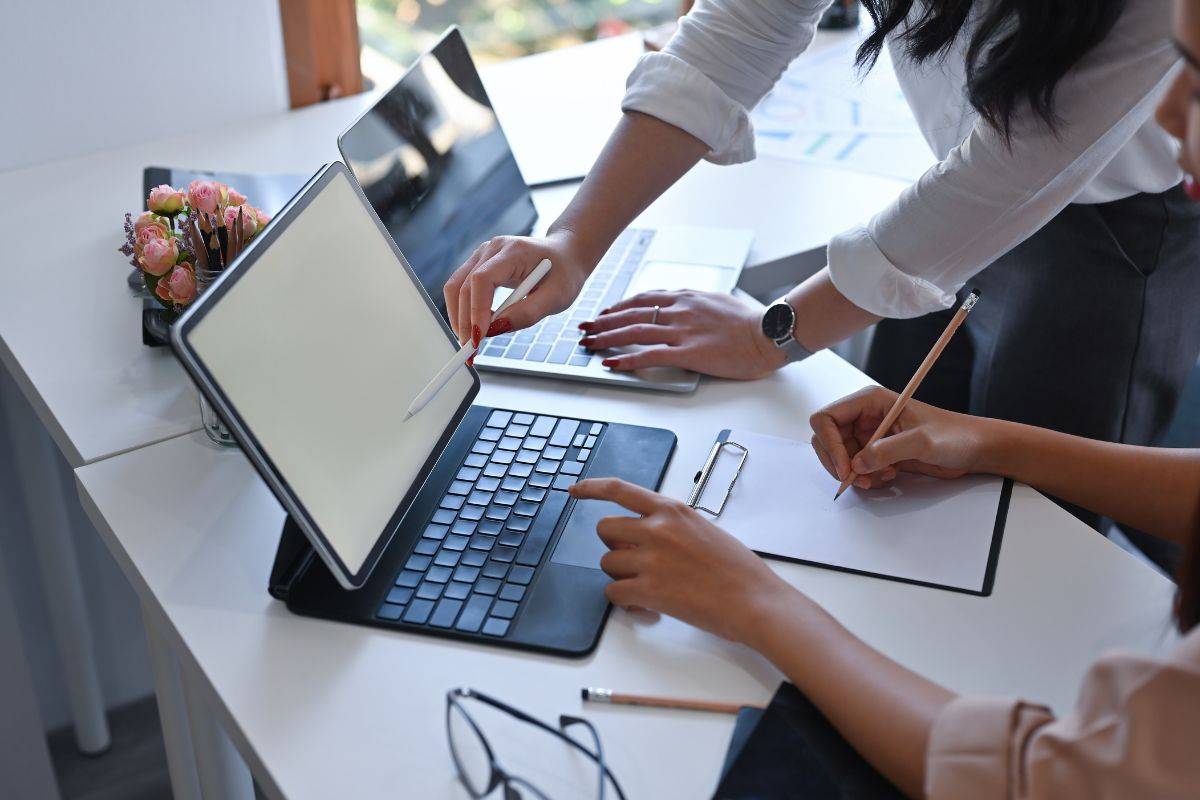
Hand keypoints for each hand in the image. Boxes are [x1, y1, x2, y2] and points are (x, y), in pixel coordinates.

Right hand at [443, 230, 591, 345]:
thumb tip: (495, 329)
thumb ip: (528, 313)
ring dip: (459, 317)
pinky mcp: (479, 265)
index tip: (478, 338)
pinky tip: (477, 327)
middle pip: (463, 286)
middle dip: (464, 322)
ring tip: (471, 343)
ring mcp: (483, 255)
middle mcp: (493, 249)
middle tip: (470, 352)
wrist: (565, 255)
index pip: (482, 279)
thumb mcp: (556, 298)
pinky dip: (464, 311)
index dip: (476, 310)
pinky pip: (461, 288)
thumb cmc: (564, 273)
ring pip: (455, 287)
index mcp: (514, 251)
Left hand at [569, 478, 793, 643]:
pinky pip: (614, 592)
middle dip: (614, 545)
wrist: (754, 600)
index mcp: (672, 510)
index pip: (620, 489)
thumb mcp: (703, 530)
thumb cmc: (738, 569)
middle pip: (605, 529)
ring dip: (622, 576)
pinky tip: (647, 604)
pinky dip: (626, 601)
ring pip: (608, 563)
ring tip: (650, 586)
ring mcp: (651, 560)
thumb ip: (670, 527)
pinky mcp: (649, 590)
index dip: (592, 488)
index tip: (575, 490)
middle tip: (634, 560)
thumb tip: (642, 537)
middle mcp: (657, 529)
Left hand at [579, 290, 785, 378]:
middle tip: (586, 328)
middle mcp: (680, 310)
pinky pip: (649, 355)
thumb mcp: (720, 302)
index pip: (644, 298)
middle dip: (604, 321)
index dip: (620, 306)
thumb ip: (697, 304)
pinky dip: (626, 358)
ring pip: (634, 331)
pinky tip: (611, 363)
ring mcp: (682, 331)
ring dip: (607, 337)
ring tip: (589, 344)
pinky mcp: (687, 353)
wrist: (768, 333)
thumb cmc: (750, 322)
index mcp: (687, 297)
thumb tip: (687, 307)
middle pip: (632, 313)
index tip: (606, 313)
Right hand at [808, 386, 993, 489]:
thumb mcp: (922, 441)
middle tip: (855, 480)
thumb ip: (887, 451)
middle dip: (837, 462)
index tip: (845, 468)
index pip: (827, 418)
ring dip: (853, 474)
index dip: (829, 444)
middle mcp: (865, 417)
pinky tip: (886, 477)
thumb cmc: (954, 435)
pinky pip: (856, 468)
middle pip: (826, 439)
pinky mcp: (877, 453)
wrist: (972, 449)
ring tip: (877, 479)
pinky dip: (864, 478)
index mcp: (870, 401)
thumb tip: (856, 464)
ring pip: (840, 457)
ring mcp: (869, 435)